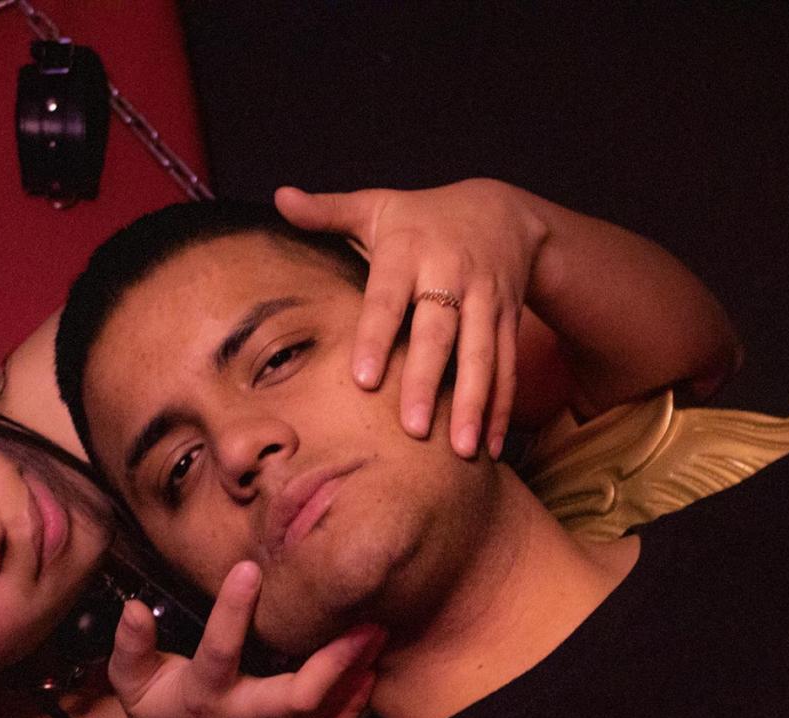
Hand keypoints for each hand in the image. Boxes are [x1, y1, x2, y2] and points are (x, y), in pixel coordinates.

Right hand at [107, 561, 382, 717]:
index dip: (232, 613)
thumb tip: (133, 607)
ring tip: (379, 634)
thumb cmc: (159, 716)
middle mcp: (247, 715)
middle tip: (365, 621)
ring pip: (326, 712)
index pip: (219, 652)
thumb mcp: (132, 684)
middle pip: (299, 696)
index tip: (248, 569)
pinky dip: (355, 703)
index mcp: (205, 695)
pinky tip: (372, 670)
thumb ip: (131, 646)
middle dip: (334, 662)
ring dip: (355, 676)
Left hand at [276, 179, 547, 460]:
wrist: (504, 212)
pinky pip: (507, 367)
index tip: (362, 380)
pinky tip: (492, 448)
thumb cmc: (423, 218)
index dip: (375, 337)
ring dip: (474, 403)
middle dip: (427, 382)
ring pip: (480, 356)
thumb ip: (328, 211)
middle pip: (438, 334)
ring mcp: (484, 301)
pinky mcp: (508, 320)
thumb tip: (280, 196)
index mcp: (409, 251)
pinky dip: (502, 408)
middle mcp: (450, 275)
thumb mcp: (378, 206)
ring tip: (464, 450)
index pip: (388, 299)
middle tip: (413, 429)